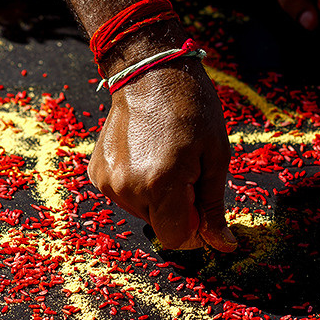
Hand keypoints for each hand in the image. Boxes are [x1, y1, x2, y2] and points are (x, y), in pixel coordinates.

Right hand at [88, 62, 236, 251]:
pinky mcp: (97, 172)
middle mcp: (127, 187)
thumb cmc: (192, 110)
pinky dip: (138, 185)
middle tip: (187, 171)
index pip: (175, 238)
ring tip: (165, 159)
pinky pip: (124, 195)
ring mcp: (107, 180)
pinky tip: (145, 155)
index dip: (193, 230)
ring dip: (157, 197)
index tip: (201, 206)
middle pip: (159, 225)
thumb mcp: (216, 157)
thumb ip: (213, 206)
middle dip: (177, 209)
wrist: (149, 73)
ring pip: (141, 211)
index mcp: (160, 184)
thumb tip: (222, 246)